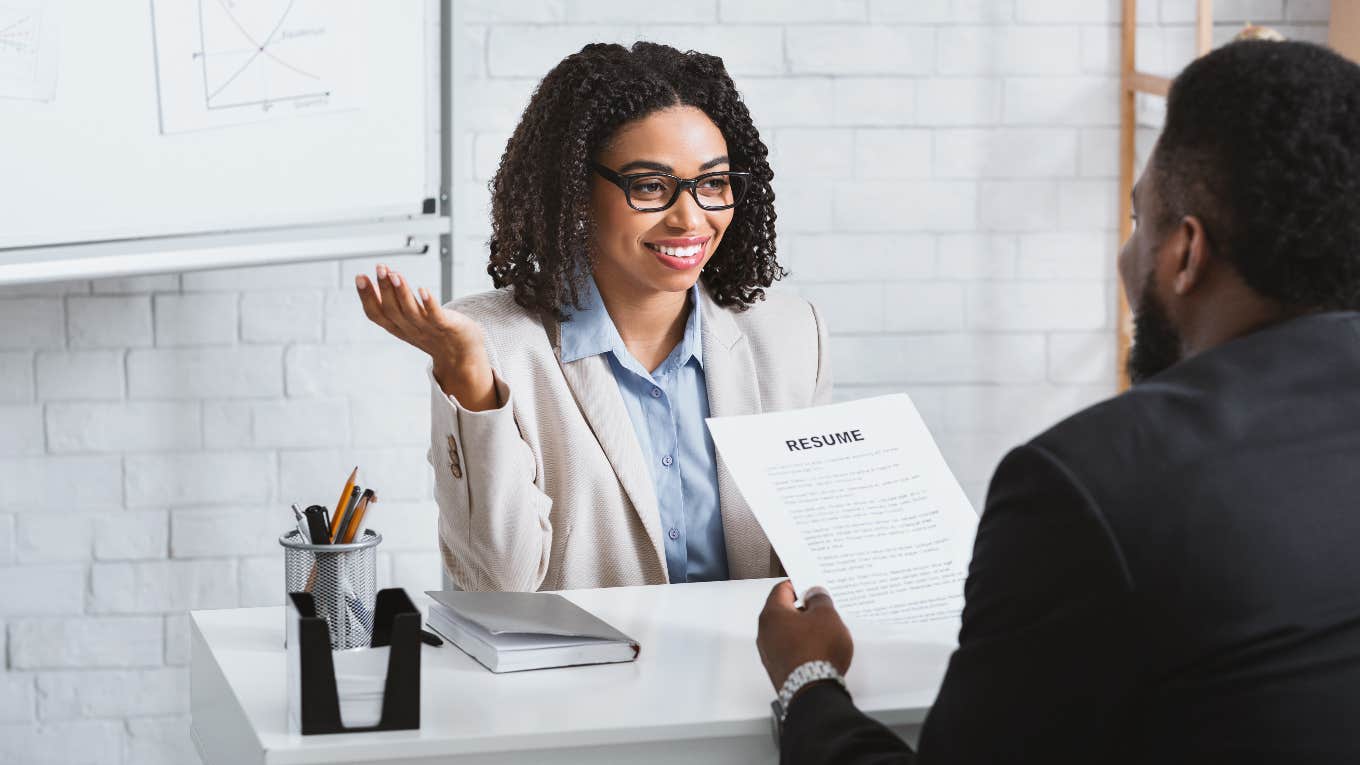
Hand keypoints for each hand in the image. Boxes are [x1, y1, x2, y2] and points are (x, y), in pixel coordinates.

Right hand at [355, 265, 496, 409]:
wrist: (461, 356)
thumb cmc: (434, 334)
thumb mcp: (407, 322)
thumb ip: (391, 306)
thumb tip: (376, 285)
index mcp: (398, 328)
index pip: (376, 314)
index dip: (366, 297)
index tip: (360, 277)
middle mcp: (410, 330)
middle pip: (392, 310)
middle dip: (384, 288)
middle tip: (379, 268)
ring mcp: (428, 329)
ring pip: (411, 312)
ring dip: (401, 292)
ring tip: (395, 274)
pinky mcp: (446, 327)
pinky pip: (436, 316)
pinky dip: (429, 303)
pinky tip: (423, 289)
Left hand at [756, 580, 853, 690]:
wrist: (814, 692)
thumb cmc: (818, 651)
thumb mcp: (827, 615)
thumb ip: (819, 599)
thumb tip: (814, 593)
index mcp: (772, 614)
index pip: (781, 589)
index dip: (798, 584)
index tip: (812, 585)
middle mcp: (765, 633)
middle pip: (783, 612)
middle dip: (803, 608)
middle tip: (822, 607)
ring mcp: (769, 653)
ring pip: (786, 632)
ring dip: (803, 629)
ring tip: (825, 630)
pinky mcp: (777, 670)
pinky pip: (789, 650)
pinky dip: (801, 646)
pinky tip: (818, 649)